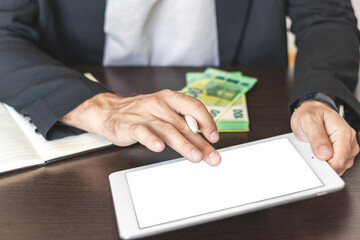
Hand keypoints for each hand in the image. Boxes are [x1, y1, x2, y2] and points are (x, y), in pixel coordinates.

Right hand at [60, 90, 220, 165]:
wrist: (110, 111)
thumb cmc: (141, 112)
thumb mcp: (164, 110)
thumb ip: (182, 121)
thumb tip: (204, 138)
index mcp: (170, 98)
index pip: (194, 106)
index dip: (207, 122)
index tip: (214, 137)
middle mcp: (159, 104)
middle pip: (184, 124)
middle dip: (200, 142)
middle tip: (212, 156)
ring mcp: (145, 114)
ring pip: (168, 129)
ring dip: (184, 144)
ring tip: (195, 156)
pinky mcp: (131, 125)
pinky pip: (143, 133)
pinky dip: (152, 140)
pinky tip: (159, 148)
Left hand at [291, 101, 358, 174]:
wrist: (311, 110)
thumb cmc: (311, 113)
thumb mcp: (309, 121)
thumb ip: (317, 137)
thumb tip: (325, 154)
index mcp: (343, 132)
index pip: (340, 158)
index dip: (327, 166)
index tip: (316, 167)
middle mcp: (348, 141)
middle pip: (340, 164)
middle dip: (325, 164)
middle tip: (311, 154)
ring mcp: (345, 148)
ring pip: (337, 166)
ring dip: (324, 163)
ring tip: (313, 150)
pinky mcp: (340, 153)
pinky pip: (333, 164)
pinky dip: (323, 162)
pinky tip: (316, 153)